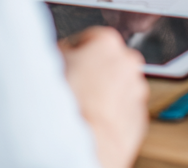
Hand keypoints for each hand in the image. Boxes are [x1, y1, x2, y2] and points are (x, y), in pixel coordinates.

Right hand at [60, 26, 147, 167]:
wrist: (83, 147)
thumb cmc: (64, 108)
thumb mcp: (49, 66)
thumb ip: (59, 52)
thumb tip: (58, 52)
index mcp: (106, 43)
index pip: (88, 40)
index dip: (73, 54)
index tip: (65, 66)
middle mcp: (128, 63)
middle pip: (106, 63)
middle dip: (92, 74)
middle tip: (72, 89)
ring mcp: (136, 92)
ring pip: (117, 89)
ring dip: (103, 96)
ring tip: (80, 111)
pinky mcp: (138, 120)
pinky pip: (122, 113)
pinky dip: (111, 117)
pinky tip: (92, 124)